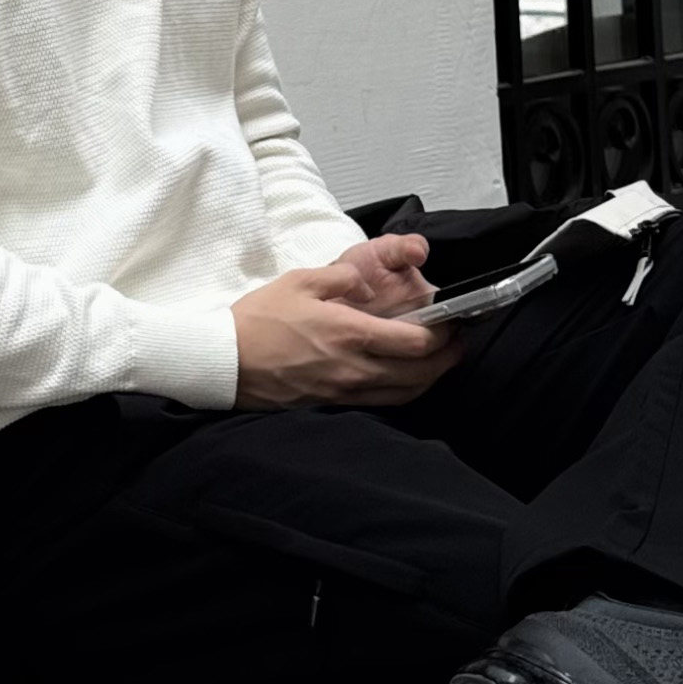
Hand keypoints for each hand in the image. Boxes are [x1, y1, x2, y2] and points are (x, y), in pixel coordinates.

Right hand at [231, 235, 460, 407]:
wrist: (225, 362)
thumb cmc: (258, 321)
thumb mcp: (300, 282)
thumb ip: (343, 278)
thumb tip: (368, 282)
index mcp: (350, 334)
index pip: (417, 342)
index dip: (445, 334)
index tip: (453, 321)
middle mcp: (354, 369)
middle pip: (421, 374)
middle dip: (448, 359)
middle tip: (457, 343)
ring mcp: (344, 392)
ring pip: (405, 394)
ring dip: (430, 379)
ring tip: (438, 362)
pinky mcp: (332, 405)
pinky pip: (382, 403)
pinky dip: (403, 392)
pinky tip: (403, 379)